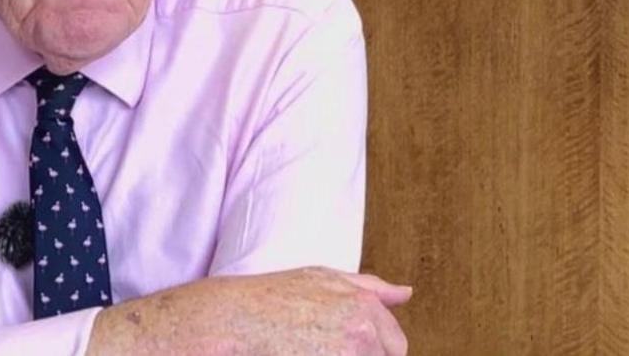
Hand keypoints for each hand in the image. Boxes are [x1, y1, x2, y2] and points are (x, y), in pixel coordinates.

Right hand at [86, 266, 411, 354]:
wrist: (222, 323)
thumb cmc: (265, 301)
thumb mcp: (320, 280)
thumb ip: (368, 287)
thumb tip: (405, 293)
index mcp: (365, 309)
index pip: (395, 347)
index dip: (368, 352)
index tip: (336, 348)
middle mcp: (361, 335)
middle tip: (314, 350)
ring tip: (302, 350)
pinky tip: (296, 354)